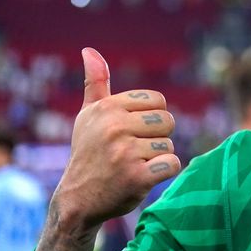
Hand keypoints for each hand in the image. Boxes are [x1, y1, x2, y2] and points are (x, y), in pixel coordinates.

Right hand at [55, 48, 180, 226]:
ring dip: (157, 157)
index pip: (158, 101)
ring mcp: (125, 152)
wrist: (78, 200)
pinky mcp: (137, 177)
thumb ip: (96, 83)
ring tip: (134, 164)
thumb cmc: (88, 152)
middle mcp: (114, 127)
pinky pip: (173, 164)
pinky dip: (163, 172)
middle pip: (167, 121)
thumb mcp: (88, 116)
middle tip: (134, 151)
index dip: (152, 118)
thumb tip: (89, 50)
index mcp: (107, 108)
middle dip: (157, 137)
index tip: (132, 131)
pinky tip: (143, 177)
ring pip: (169, 144)